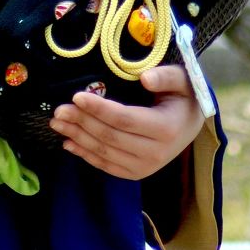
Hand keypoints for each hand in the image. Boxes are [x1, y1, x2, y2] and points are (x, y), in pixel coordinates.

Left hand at [47, 65, 205, 179]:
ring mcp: (146, 167)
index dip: (98, 109)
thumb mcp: (181, 80)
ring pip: (105, 152)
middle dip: (81, 122)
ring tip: (57, 123)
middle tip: (59, 110)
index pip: (124, 119)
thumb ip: (165, 76)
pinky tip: (69, 143)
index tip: (76, 96)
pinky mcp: (137, 173)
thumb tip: (145, 78)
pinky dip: (86, 155)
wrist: (192, 123)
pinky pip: (108, 166)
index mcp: (165, 128)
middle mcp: (156, 153)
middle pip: (110, 137)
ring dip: (78, 138)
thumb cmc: (183, 96)